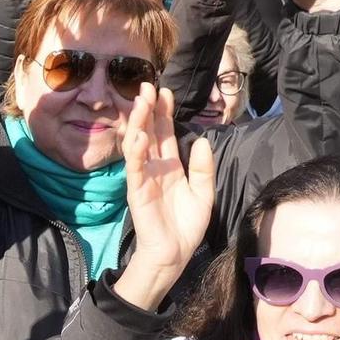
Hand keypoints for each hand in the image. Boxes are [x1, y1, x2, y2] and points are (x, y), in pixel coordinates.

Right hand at [115, 86, 214, 307]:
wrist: (174, 253)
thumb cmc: (186, 225)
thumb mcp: (204, 193)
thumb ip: (202, 168)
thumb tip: (201, 141)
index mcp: (171, 166)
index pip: (166, 133)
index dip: (165, 113)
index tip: (166, 92)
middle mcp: (155, 167)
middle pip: (151, 132)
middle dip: (149, 109)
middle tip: (149, 86)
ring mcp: (144, 177)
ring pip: (139, 144)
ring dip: (140, 122)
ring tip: (142, 101)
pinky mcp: (137, 190)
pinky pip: (135, 167)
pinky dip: (136, 151)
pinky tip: (139, 135)